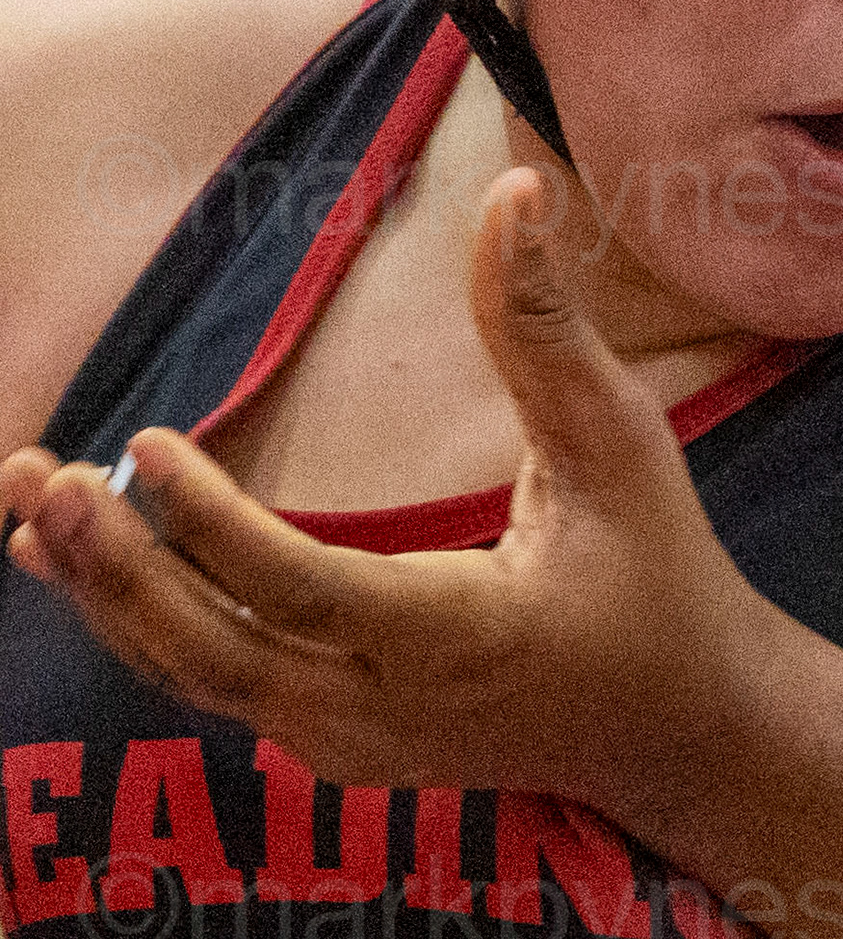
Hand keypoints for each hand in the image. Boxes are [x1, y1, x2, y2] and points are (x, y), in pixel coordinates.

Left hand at [0, 167, 803, 816]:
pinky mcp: (339, 749)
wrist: (681, 729)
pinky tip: (85, 557)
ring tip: (35, 499)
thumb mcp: (620, 448)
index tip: (149, 439)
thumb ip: (547, 329)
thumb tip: (514, 190)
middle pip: (216, 651)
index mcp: (466, 636)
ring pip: (196, 677)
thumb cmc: (660, 575)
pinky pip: (218, 687)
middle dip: (118, 567)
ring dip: (108, 592)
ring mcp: (358, 743)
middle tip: (46, 476)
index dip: (212, 523)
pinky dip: (145, 625)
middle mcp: (395, 709)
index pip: (303, 590)